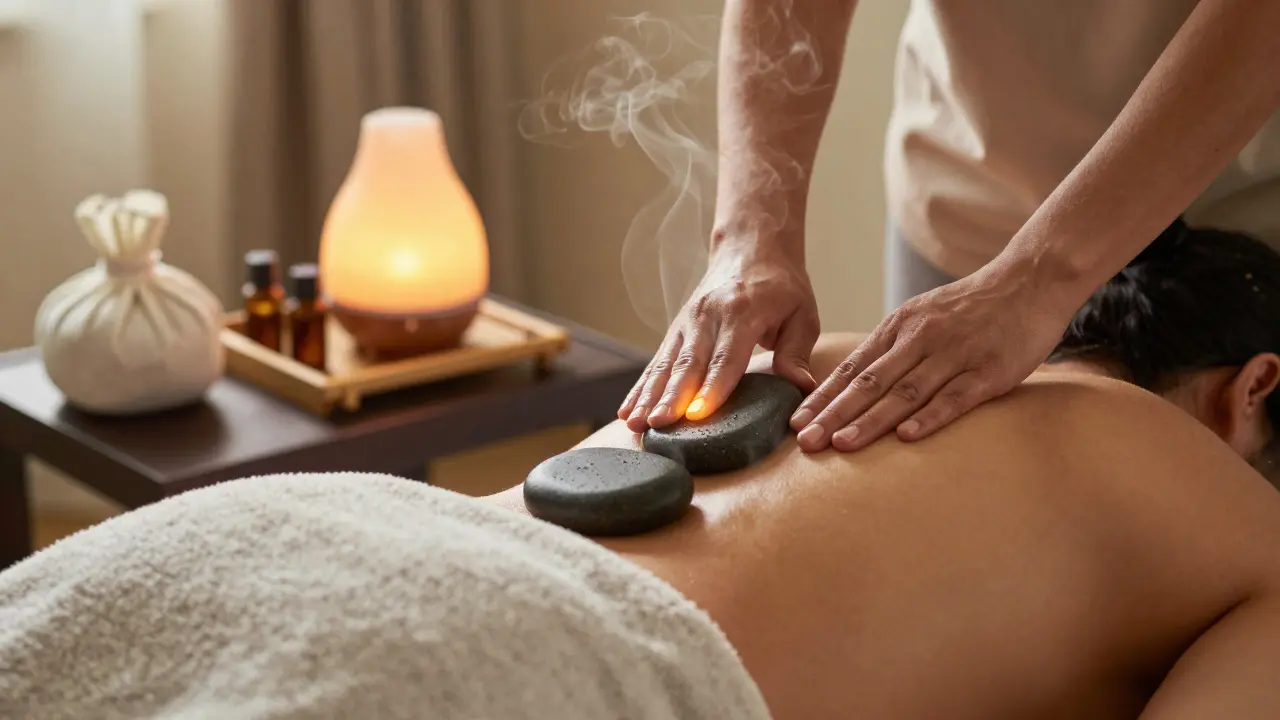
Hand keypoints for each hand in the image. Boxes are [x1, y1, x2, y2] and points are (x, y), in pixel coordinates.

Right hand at [619, 239, 819, 431]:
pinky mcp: (676, 330)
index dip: (712, 386)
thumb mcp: (802, 313)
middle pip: (688, 363)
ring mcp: (686, 322)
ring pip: (665, 364)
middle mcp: (707, 316)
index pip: (725, 356)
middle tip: (659, 424)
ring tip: (636, 424)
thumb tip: (801, 388)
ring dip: (649, 396)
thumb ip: (797, 352)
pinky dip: (640, 388)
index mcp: (742, 312)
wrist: (752, 248)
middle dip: (672, 396)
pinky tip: (627, 411)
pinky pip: (656, 362)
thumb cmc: (781, 287)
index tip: (699, 413)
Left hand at [789, 260, 1079, 451]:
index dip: (823, 397)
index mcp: (900, 327)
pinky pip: (955, 398)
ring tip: (841, 445)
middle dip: (833, 414)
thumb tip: (854, 382)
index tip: (796, 422)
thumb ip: (892, 346)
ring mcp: (955, 355)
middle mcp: (921, 340)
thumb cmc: (972, 306)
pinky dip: (929, 418)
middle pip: (869, 383)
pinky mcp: (989, 371)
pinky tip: (906, 437)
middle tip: (805, 441)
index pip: (853, 367)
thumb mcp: (922, 316)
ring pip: (905, 392)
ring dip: (870, 421)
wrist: (1030, 280)